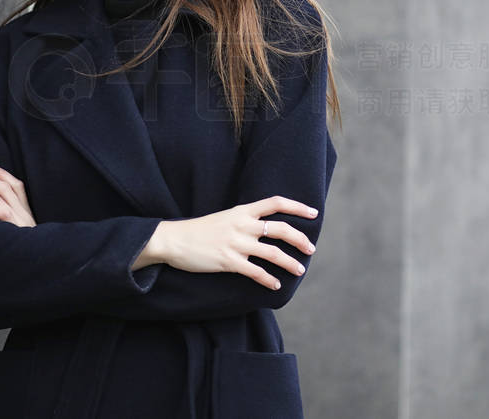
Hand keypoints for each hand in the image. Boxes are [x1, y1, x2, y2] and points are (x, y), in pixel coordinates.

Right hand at [149, 196, 318, 289]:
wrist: (174, 239)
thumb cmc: (200, 230)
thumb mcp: (225, 217)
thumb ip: (245, 220)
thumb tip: (264, 227)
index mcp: (242, 211)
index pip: (275, 203)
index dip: (297, 207)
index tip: (313, 212)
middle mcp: (243, 225)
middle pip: (280, 229)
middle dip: (300, 239)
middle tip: (311, 248)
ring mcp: (236, 244)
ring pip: (272, 253)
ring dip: (290, 263)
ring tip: (299, 270)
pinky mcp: (228, 262)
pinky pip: (255, 272)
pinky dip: (269, 279)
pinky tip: (276, 285)